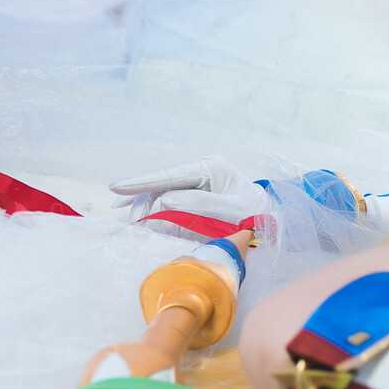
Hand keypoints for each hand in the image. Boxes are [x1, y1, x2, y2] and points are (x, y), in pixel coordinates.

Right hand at [108, 157, 270, 237]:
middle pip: (162, 182)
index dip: (141, 183)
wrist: (272, 220)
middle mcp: (203, 170)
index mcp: (211, 169)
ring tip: (127, 216)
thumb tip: (164, 201)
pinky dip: (154, 207)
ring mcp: (200, 180)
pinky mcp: (198, 192)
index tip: (116, 187)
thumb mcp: (229, 212)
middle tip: (121, 212)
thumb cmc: (254, 215)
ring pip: (163, 189)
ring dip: (144, 203)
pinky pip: (170, 198)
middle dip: (140, 195)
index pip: (170, 176)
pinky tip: (139, 214)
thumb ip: (197, 205)